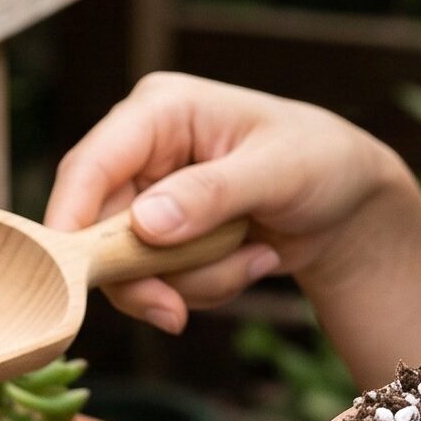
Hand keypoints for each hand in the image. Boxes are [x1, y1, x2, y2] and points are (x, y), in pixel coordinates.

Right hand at [44, 72, 403, 333]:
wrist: (350, 203)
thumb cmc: (322, 162)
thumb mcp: (280, 171)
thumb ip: (214, 193)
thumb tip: (145, 223)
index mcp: (161, 110)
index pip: (91, 165)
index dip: (71, 220)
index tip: (73, 276)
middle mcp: (143, 151)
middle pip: (95, 230)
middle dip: (148, 274)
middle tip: (178, 311)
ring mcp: (151, 197)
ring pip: (129, 267)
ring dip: (195, 279)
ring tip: (256, 255)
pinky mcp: (163, 238)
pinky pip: (159, 284)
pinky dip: (207, 285)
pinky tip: (253, 259)